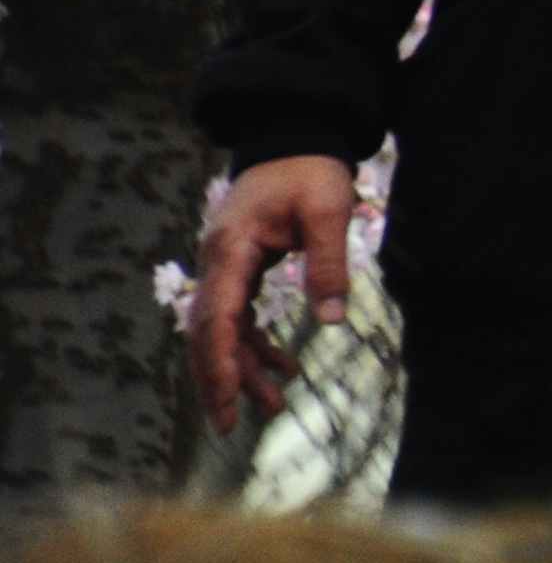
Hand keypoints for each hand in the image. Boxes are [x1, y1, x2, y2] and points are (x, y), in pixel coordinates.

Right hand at [191, 155, 356, 435]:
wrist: (296, 137)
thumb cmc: (310, 170)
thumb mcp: (327, 211)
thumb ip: (329, 263)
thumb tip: (332, 320)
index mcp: (231, 249)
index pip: (217, 317)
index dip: (220, 362)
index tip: (224, 401)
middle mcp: (218, 262)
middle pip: (208, 332)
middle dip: (219, 379)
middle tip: (231, 425)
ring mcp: (226, 267)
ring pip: (223, 330)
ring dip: (243, 367)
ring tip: (274, 404)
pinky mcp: (241, 269)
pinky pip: (240, 317)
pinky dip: (256, 344)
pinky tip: (283, 367)